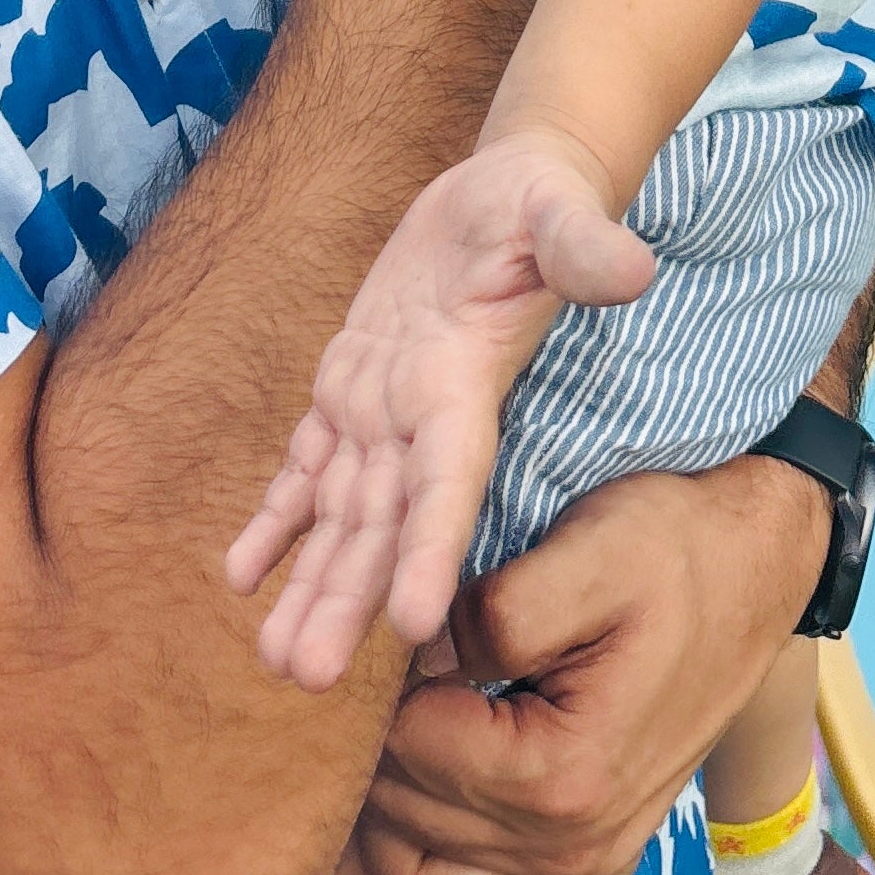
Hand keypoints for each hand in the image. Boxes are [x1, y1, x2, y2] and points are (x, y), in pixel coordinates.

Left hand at [228, 134, 656, 692]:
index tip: (410, 626)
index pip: (449, 482)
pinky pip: (307, 465)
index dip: (428, 549)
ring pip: (340, 513)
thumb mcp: (559, 210)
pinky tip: (241, 574)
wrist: (506, 194)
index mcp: (466, 386)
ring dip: (310, 584)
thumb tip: (634, 270)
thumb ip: (585, 247)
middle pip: (383, 525)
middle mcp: (423, 417)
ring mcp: (384, 408)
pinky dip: (277, 518)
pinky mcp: (350, 385)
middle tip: (304, 680)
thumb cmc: (539, 199)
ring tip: (273, 662)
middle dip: (347, 600)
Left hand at [363, 461, 828, 874]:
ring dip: (396, 826)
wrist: (750, 573)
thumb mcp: (586, 552)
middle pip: (404, 824)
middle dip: (382, 746)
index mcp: (562, 775)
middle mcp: (572, 850)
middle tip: (402, 673)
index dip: (388, 682)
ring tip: (415, 731)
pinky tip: (437, 861)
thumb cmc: (671, 552)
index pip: (406, 751)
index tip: (407, 630)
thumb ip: (488, 614)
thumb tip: (408, 659)